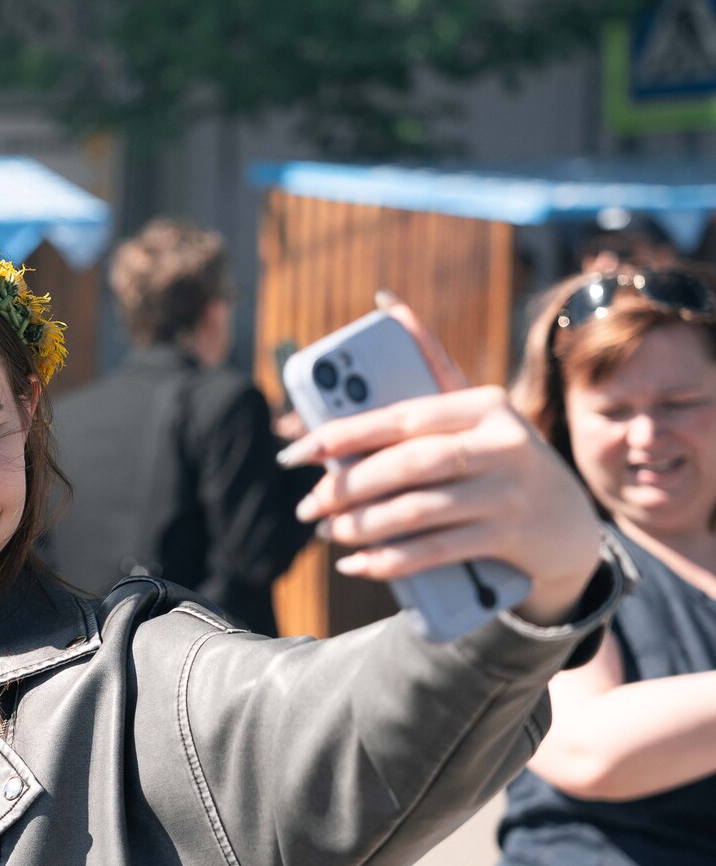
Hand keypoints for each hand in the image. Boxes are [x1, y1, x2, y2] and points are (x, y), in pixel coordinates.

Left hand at [278, 295, 601, 626]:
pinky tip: (355, 562)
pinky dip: (388, 561)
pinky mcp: (509, 537)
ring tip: (327, 530)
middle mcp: (502, 444)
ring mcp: (508, 493)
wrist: (569, 524)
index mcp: (485, 405)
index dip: (344, 435)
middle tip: (308, 505)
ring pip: (417, 511)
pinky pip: (436, 551)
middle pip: (407, 466)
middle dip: (346, 488)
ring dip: (361, 525)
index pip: (401, 418)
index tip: (296, 453)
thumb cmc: (497, 456)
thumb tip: (386, 302)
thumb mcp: (475, 411)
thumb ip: (430, 363)